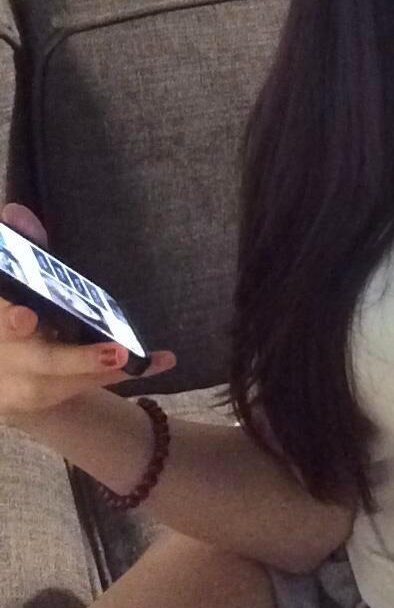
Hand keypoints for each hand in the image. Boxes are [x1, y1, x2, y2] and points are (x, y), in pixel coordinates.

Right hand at [0, 202, 175, 421]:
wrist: (4, 370)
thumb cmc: (14, 310)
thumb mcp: (16, 282)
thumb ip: (21, 246)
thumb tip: (16, 212)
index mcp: (0, 321)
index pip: (3, 319)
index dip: (10, 320)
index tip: (25, 317)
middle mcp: (8, 358)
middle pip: (42, 361)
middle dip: (75, 358)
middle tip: (114, 350)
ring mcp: (28, 384)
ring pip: (69, 382)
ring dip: (103, 369)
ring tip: (132, 355)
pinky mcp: (54, 395)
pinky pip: (94, 386)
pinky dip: (130, 372)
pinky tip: (164, 360)